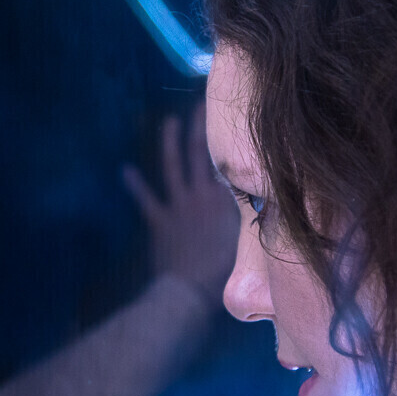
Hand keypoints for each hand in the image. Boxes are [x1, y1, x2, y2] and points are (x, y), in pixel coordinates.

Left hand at [122, 103, 237, 305]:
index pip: (228, 163)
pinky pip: (146, 199)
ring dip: (169, 143)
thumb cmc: (223, 272)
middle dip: (200, 127)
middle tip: (200, 105)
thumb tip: (271, 205)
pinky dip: (135, 185)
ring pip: (173, 167)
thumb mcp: (248, 242)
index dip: (228, 141)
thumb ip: (253, 220)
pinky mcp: (159, 220)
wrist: (191, 290)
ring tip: (168, 122)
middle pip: (200, 154)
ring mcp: (179, 206)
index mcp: (226, 200)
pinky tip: (125, 170)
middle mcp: (202, 196)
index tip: (231, 120)